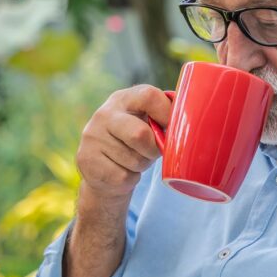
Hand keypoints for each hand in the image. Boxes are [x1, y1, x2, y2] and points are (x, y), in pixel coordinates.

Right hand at [76, 85, 171, 201]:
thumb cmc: (134, 144)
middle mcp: (103, 114)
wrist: (102, 171)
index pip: (149, 96)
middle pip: (140, 134)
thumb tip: (189, 121)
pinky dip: (130, 179)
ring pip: (134, 159)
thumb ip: (162, 118)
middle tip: (153, 153)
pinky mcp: (87, 160)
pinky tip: (122, 171)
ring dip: (141, 165)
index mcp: (122, 99)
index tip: (172, 129)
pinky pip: (123, 176)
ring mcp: (92, 137)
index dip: (167, 114)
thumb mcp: (145, 123)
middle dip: (153, 149)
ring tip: (133, 161)